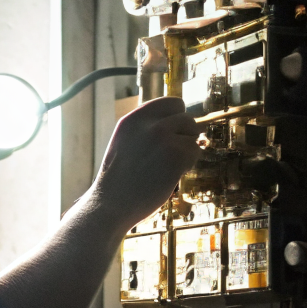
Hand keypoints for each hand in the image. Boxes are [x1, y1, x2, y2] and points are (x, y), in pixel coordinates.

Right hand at [91, 97, 200, 224]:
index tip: (174, 134)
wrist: (111, 205)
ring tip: (166, 168)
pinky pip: (195, 152)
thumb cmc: (119, 181)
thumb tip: (180, 122)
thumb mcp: (125, 143)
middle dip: (185, 136)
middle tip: (172, 156)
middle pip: (187, 118)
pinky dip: (187, 165)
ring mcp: (163, 138)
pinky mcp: (175, 155)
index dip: (178, 118)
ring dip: (186, 152)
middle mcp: (149, 123)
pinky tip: (170, 176)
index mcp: (134, 119)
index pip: (172, 102)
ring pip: (193, 136)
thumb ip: (146, 129)